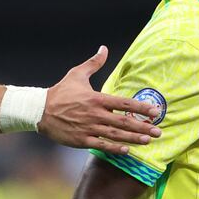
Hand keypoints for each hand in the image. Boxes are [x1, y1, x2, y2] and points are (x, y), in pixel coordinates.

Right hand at [38, 46, 163, 153]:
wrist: (39, 111)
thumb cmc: (60, 92)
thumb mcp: (77, 74)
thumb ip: (93, 63)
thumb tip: (104, 48)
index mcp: (97, 99)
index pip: (124, 104)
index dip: (141, 108)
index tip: (155, 112)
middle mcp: (95, 114)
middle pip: (124, 122)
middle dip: (143, 127)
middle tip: (159, 131)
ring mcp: (89, 128)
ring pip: (116, 135)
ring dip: (133, 138)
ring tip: (148, 140)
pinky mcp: (81, 140)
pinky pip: (101, 145)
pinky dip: (114, 148)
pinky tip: (127, 150)